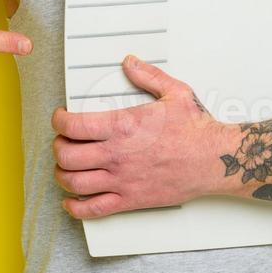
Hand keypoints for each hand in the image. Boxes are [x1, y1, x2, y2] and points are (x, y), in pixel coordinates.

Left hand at [50, 55, 230, 219]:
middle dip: (58, 147)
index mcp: (122, 126)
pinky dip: (76, 207)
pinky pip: (93, 209)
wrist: (214, 159)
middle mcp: (116, 154)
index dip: (59, 121)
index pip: (73, 125)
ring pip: (73, 182)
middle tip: (62, 142)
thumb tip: (130, 63)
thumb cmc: (196, 130)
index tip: (60, 118)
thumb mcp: (174, 92)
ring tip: (65, 168)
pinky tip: (72, 201)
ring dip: (62, 175)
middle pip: (66, 155)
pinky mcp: (130, 199)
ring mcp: (122, 180)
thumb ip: (148, 75)